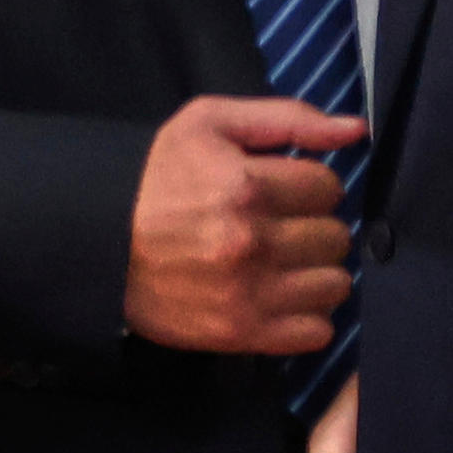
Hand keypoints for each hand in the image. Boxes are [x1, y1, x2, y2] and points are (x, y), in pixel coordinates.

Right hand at [125, 95, 364, 357]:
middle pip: (335, 237)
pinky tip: (278, 297)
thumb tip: (355, 130)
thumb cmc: (154, 179)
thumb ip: (287, 118)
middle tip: (277, 227)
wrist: (96, 245)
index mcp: (247, 186)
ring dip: (313, 273)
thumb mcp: (208, 124)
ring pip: (334, 285)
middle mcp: (253, 242)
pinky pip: (315, 332)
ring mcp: (249, 293)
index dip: (306, 185)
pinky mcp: (241, 334)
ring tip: (280, 264)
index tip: (280, 191)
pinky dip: (305, 317)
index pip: (328, 187)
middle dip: (311, 227)